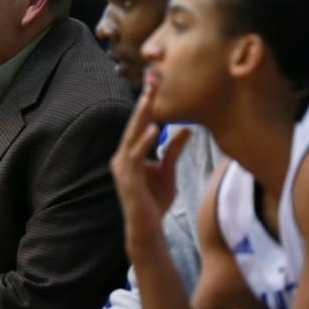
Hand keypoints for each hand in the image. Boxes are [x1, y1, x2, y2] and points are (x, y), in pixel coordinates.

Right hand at [110, 83, 190, 250]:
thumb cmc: (155, 201)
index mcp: (130, 153)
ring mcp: (123, 167)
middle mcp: (122, 156)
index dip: (148, 104)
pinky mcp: (127, 177)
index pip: (140, 124)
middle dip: (144, 102)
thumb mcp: (169, 170)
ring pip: (132, 135)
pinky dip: (144, 141)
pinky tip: (153, 129)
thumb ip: (173, 150)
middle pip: (135, 124)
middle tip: (152, 80)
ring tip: (150, 98)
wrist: (147, 227)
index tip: (157, 84)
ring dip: (142, 116)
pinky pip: (136, 155)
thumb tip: (186, 129)